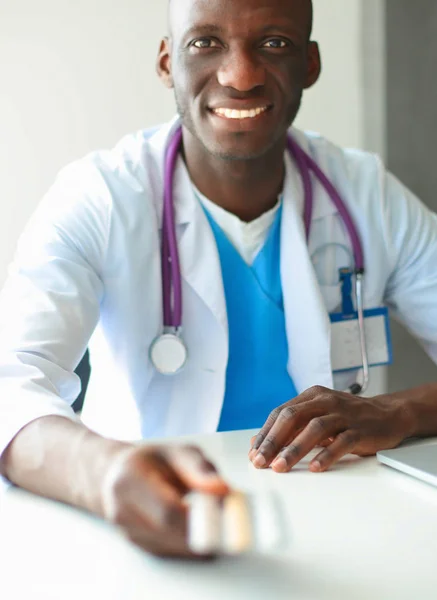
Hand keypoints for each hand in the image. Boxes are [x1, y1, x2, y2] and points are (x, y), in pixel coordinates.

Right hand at [100, 444, 228, 557]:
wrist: (117, 475)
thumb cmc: (152, 461)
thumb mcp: (177, 452)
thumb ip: (200, 469)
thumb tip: (223, 490)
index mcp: (129, 480)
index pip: (168, 511)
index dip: (201, 521)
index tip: (228, 521)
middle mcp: (122, 511)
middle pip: (171, 535)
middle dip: (206, 534)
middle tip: (234, 526)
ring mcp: (127, 533)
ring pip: (173, 548)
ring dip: (200, 540)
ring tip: (217, 519)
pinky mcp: (138, 547)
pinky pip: (171, 553)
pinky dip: (190, 544)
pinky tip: (201, 529)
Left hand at [249, 386, 412, 472]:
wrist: (388, 414)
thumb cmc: (347, 418)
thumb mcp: (317, 417)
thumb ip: (291, 428)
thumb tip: (258, 443)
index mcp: (312, 396)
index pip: (281, 413)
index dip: (265, 433)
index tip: (253, 454)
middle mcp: (325, 401)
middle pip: (293, 417)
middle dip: (273, 441)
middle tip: (261, 462)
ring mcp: (344, 414)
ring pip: (314, 428)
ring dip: (294, 449)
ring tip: (280, 467)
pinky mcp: (360, 429)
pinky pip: (341, 441)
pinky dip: (326, 454)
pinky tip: (314, 467)